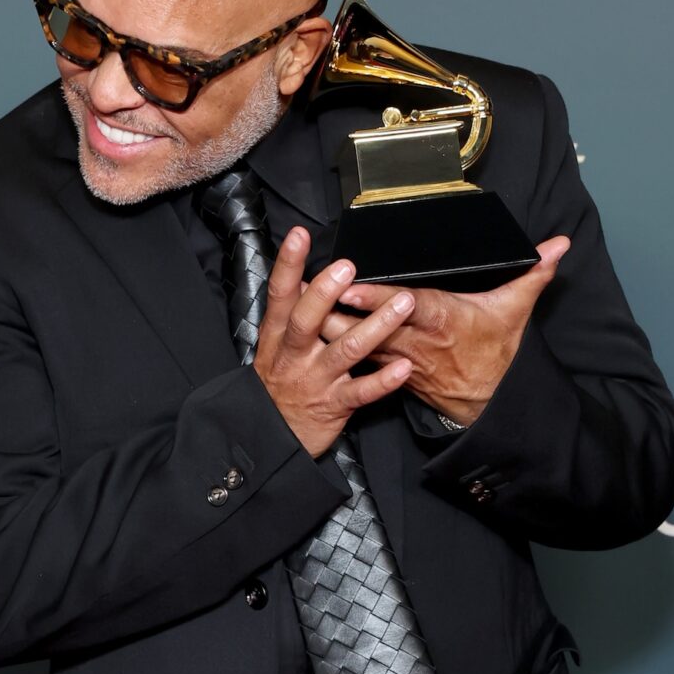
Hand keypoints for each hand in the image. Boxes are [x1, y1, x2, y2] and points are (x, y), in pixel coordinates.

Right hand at [253, 226, 417, 457]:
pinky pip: (362, 392)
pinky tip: (404, 367)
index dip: (288, 264)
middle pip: (307, 320)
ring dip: (376, 326)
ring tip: (403, 304)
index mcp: (278, 336)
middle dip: (326, 293)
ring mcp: (315, 379)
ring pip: (345, 350)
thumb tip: (307, 277)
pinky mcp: (334, 405)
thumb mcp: (274, 347)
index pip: (281, 294)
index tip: (299, 236)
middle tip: (348, 267)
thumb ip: (291, 314)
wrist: (270, 436)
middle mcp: (295, 355)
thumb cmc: (278, 384)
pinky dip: (383, 381)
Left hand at [319, 236, 570, 425]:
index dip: (378, 298)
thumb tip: (561, 244)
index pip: (406, 306)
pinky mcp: (388, 372)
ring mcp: (398, 360)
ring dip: (327, 326)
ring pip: (356, 343)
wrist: (489, 403)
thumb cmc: (497, 352)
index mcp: (443, 320)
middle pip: (370, 324)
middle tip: (308, 289)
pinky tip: (307, 330)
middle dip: (338, 309)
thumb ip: (534, 273)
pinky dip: (333, 344)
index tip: (353, 287)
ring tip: (297, 305)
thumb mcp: (516, 311)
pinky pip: (355, 359)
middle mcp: (415, 341)